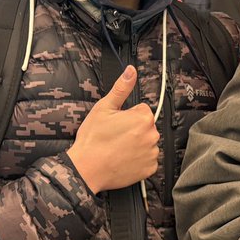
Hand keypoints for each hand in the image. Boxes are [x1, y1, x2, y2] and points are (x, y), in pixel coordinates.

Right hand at [66, 66, 157, 193]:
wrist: (87, 169)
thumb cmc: (94, 138)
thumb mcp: (104, 108)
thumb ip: (121, 88)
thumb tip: (131, 70)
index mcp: (144, 118)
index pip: (141, 110)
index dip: (127, 115)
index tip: (115, 123)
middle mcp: (153, 135)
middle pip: (145, 126)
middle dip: (133, 129)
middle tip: (115, 136)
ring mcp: (152, 154)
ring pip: (146, 143)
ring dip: (136, 144)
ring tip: (117, 149)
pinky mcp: (149, 169)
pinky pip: (147, 160)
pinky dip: (138, 160)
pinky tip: (123, 159)